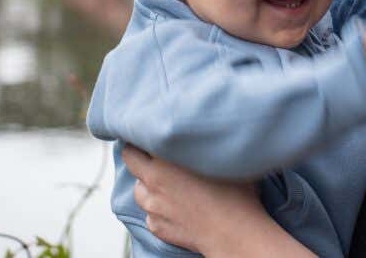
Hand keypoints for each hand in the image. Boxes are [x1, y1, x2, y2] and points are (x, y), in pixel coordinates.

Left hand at [123, 145, 265, 254]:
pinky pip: (150, 214)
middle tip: (152, 152)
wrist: (233, 233)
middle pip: (130, 158)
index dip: (145, 134)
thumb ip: (203, 144)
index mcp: (166, 157)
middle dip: (138, 153)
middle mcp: (154, 180)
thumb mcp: (222, 157)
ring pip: (138, 189)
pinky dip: (158, 209)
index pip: (140, 138)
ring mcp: (153, 206)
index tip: (153, 133)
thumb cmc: (235, 193)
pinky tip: (174, 207)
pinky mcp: (158, 227)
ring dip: (147, 184)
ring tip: (166, 184)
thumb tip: (202, 133)